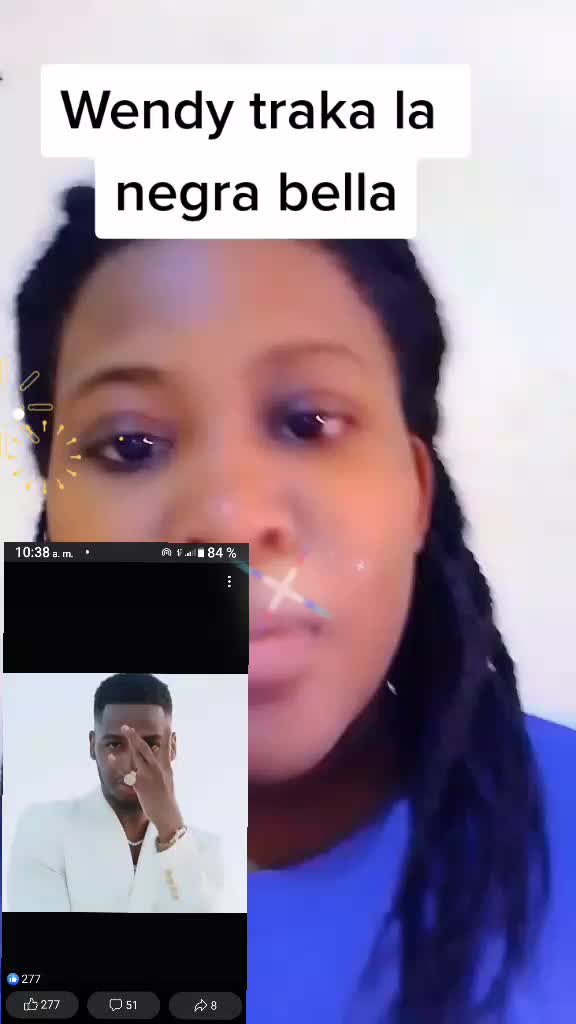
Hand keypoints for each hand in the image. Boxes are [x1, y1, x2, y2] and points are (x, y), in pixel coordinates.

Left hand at [120, 726, 183, 841]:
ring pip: (138, 754)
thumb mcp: (168, 778)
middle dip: (136, 736)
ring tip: (124, 730)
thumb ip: (163, 763)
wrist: (167, 815)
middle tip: (127, 726)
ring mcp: (149, 775)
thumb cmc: (166, 797)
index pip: (167, 747)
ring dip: (131, 741)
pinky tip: (111, 756)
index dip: (166, 735)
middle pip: (146, 748)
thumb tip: (158, 750)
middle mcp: (158, 768)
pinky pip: (127, 771)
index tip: (166, 722)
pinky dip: (118, 763)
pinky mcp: (141, 785)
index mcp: (166, 767)